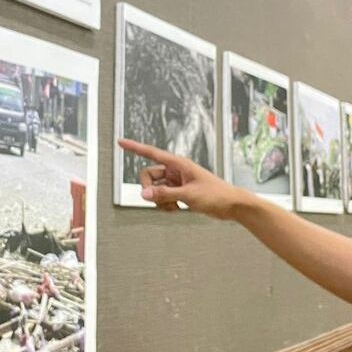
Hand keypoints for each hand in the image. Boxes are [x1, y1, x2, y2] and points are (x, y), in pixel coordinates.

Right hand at [117, 139, 254, 219]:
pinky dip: (166, 205)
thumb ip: (164, 194)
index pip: (151, 153)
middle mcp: (175, 171)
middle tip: (161, 199)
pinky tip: (178, 209)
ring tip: (175, 206)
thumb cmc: (215, 195)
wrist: (231, 205)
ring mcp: (176, 182)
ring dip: (160, 200)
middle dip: (151, 190)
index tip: (121, 142)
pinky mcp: (178, 192)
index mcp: (177, 164)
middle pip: (148, 176)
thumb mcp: (188, 195)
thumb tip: (144, 194)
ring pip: (155, 189)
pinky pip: (162, 198)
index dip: (135, 148)